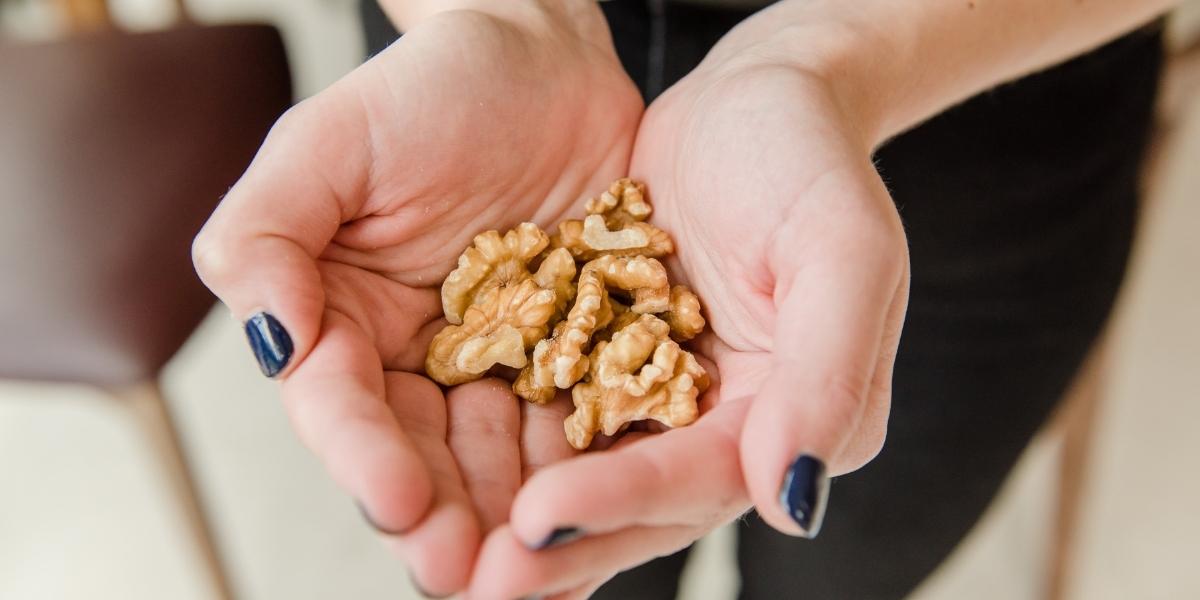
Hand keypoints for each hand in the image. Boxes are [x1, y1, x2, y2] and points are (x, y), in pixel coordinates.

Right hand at [191, 4, 641, 594]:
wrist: (545, 60)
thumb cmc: (430, 90)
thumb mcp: (330, 143)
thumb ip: (268, 233)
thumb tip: (269, 339)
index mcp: (347, 323)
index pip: (344, 407)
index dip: (365, 460)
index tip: (398, 500)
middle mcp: (423, 363)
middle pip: (424, 457)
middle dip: (443, 518)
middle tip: (466, 571)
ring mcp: (506, 369)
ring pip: (505, 461)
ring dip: (517, 519)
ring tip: (536, 568)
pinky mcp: (581, 361)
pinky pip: (587, 424)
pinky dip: (592, 473)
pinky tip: (604, 513)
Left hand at [465, 26, 909, 598]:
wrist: (755, 103)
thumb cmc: (808, 163)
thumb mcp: (843, 250)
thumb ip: (829, 376)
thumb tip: (793, 502)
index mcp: (788, 417)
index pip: (701, 477)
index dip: (621, 502)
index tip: (538, 521)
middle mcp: (721, 428)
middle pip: (634, 504)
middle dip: (556, 545)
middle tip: (472, 580)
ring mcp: (657, 400)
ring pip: (582, 475)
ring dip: (512, 517)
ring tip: (437, 551)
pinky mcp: (605, 364)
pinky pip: (548, 417)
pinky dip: (499, 450)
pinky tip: (436, 474)